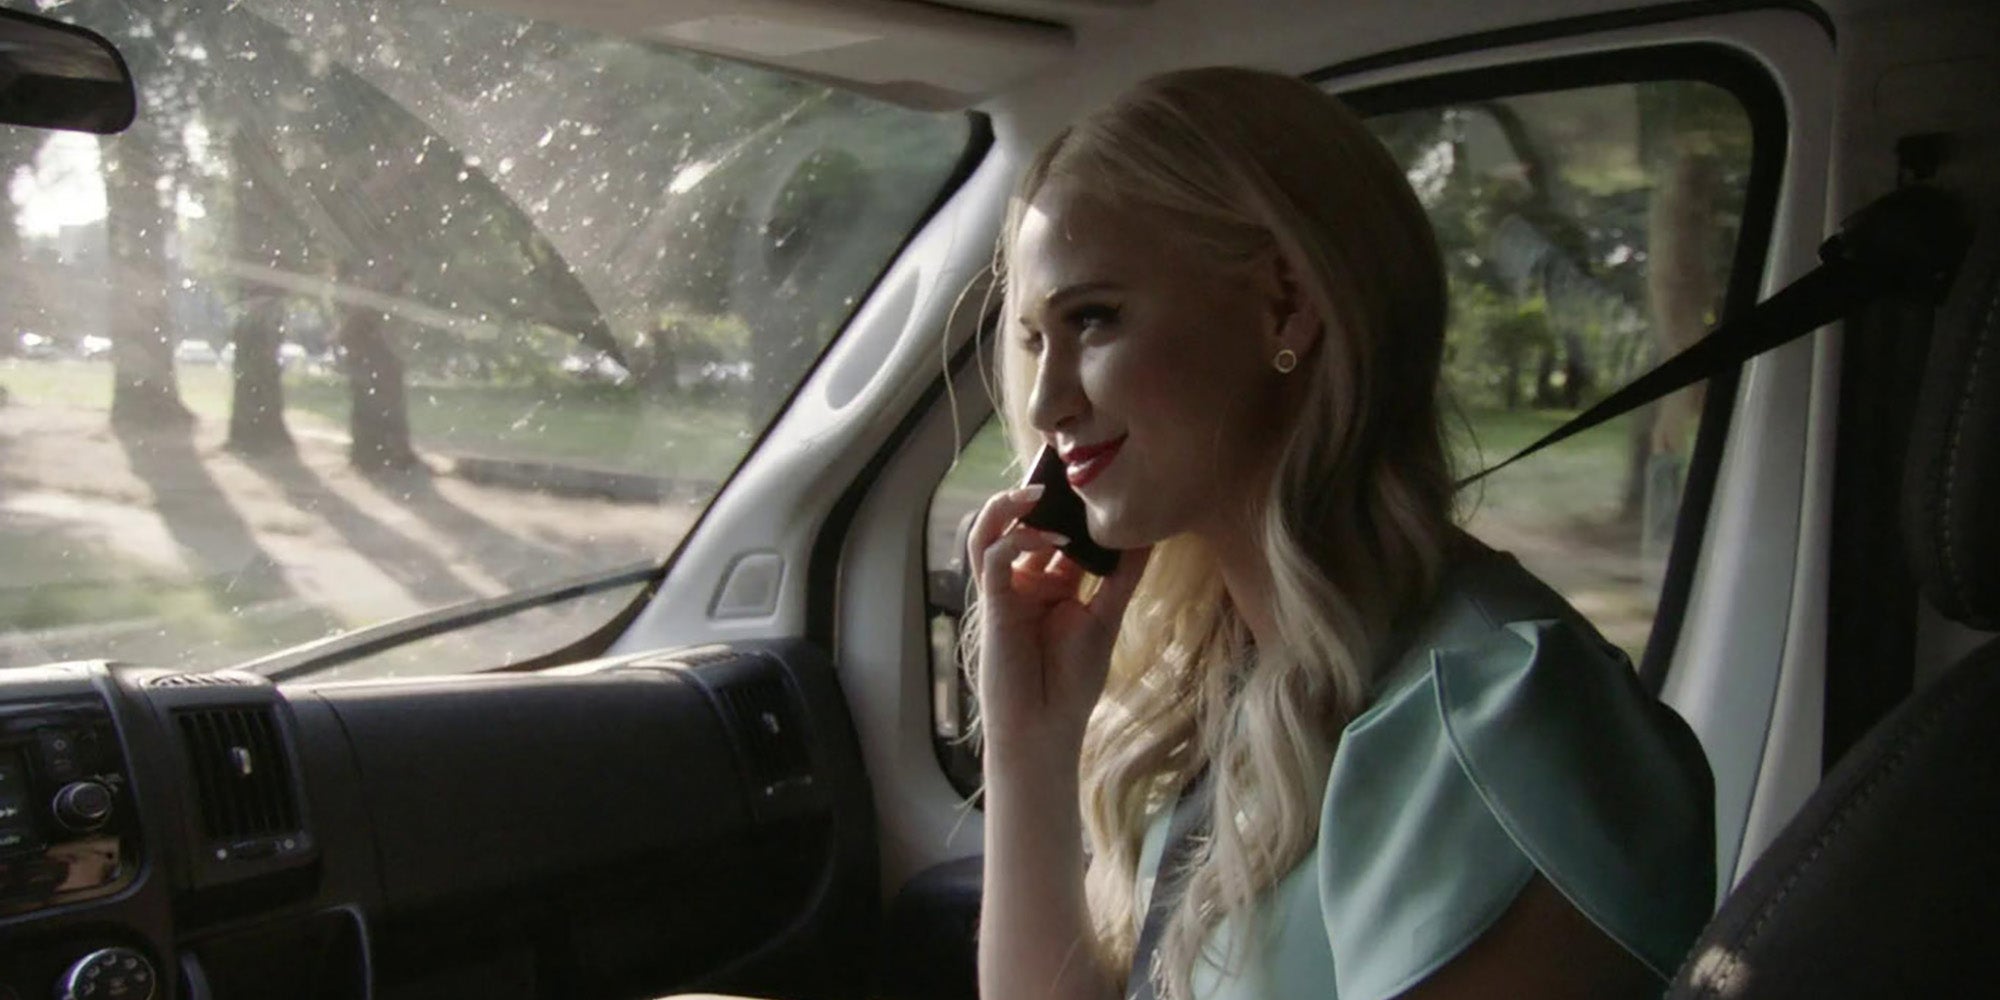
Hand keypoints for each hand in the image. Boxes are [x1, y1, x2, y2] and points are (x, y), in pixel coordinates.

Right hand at [967, 484, 1151, 763]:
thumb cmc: (1071, 681)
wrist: (1046, 728)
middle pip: (1017, 522)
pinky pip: (992, 558)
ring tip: (1039, 492)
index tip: (1088, 478)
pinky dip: (1015, 540)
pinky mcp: (992, 605)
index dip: (1064, 503)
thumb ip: (1122, 576)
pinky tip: (1047, 540)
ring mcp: (1004, 591)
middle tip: (1060, 469)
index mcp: (1048, 582)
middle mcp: (1022, 581)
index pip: (1050, 528)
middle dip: (1033, 493)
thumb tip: (1147, 534)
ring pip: (989, 531)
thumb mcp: (1106, 616)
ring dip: (1009, 506)